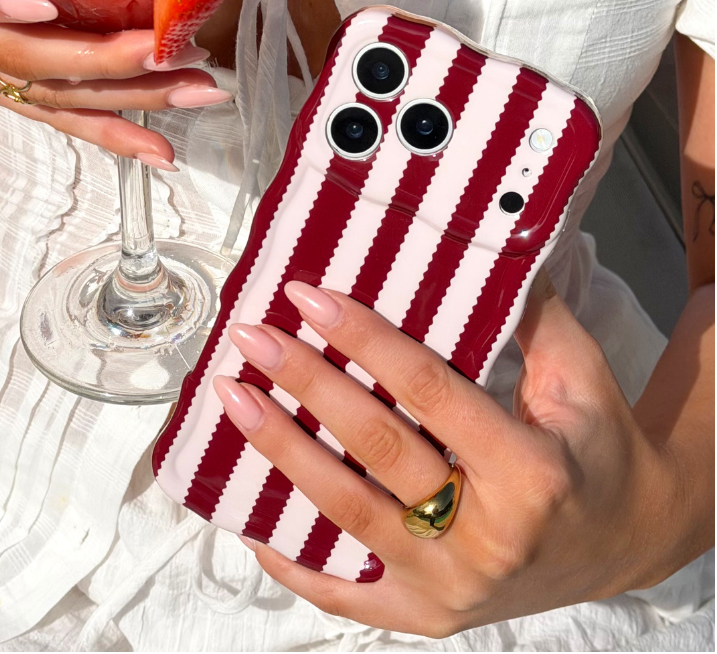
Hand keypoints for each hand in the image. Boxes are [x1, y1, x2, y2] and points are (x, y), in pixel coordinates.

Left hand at [214, 275, 678, 636]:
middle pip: (377, 449)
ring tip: (235, 403)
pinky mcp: (429, 615)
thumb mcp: (581, 377)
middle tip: (254, 339)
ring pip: (348, 514)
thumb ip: (531, 316)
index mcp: (532, 470)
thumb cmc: (598, 450)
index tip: (310, 298)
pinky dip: (293, 561)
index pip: (429, 391)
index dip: (365, 340)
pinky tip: (249, 518)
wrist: (628, 540)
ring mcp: (454, 586)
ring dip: (282, 454)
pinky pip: (346, 597)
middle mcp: (490, 536)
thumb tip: (474, 249)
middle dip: (308, 386)